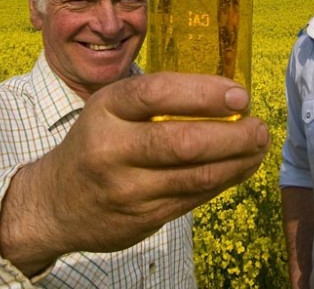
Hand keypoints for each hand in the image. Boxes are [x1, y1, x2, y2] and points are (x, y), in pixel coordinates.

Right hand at [0, 72, 269, 274]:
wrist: (53, 203)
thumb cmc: (98, 142)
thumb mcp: (112, 109)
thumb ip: (159, 100)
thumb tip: (229, 97)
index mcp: (106, 109)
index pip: (158, 94)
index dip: (204, 93)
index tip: (240, 96)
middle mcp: (112, 148)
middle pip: (183, 142)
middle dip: (233, 135)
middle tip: (260, 127)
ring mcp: (126, 189)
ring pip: (195, 176)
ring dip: (237, 162)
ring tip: (258, 147)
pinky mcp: (140, 219)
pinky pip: (192, 198)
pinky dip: (223, 182)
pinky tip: (239, 168)